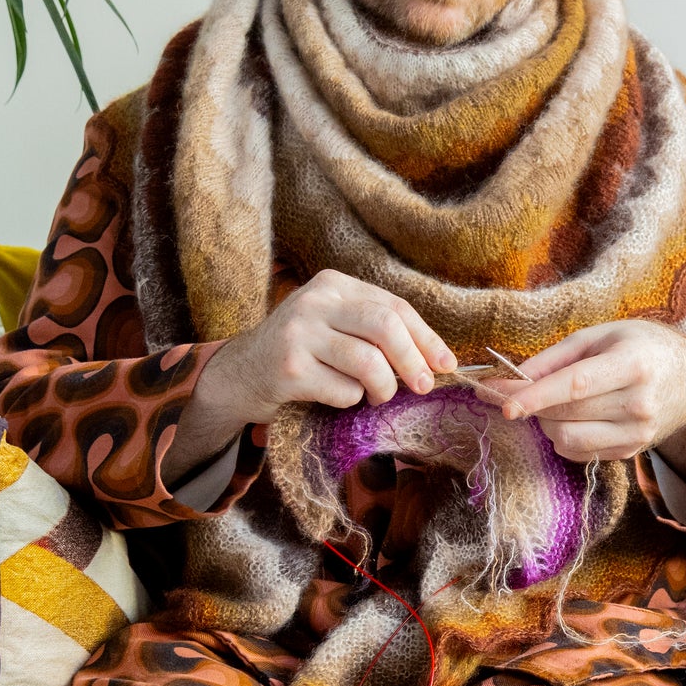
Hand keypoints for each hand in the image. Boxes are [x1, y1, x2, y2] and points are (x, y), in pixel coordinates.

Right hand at [166, 272, 455, 483]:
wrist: (238, 374)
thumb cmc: (301, 353)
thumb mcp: (335, 326)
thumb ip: (377, 332)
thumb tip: (439, 361)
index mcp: (333, 284)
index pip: (394, 306)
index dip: (426, 337)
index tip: (447, 365)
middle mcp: (315, 301)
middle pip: (385, 326)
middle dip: (413, 361)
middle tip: (424, 387)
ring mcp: (299, 332)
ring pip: (369, 362)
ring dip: (383, 388)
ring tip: (377, 396)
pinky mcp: (288, 368)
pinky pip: (343, 390)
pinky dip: (350, 401)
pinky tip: (336, 398)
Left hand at [492, 320, 685, 462]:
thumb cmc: (639, 347)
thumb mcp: (600, 336)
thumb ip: (554, 358)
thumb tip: (512, 379)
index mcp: (633, 365)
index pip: (576, 386)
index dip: (537, 396)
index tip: (504, 403)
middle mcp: (639, 404)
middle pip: (568, 413)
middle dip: (533, 405)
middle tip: (518, 392)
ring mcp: (637, 433)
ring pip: (569, 439)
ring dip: (547, 424)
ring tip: (551, 405)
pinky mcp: (631, 452)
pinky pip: (579, 453)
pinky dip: (562, 437)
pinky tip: (571, 418)